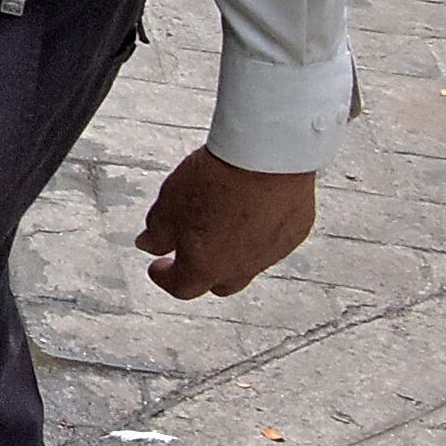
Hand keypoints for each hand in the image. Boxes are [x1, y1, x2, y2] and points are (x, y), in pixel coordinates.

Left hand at [135, 147, 318, 298]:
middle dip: (201, 272)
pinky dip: (258, 234)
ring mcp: (271, 253)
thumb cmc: (216, 180)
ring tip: (220, 223)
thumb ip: (156, 232)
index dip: (165, 277)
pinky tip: (251, 210)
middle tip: (189, 252)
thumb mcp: (167, 206)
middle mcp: (241, 268)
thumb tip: (149, 245)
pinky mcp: (295, 234)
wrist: (266, 158)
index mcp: (205, 266)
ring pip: (248, 264)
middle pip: (218, 283)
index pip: (181, 287)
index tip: (159, 268)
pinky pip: (272, 242)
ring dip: (231, 252)